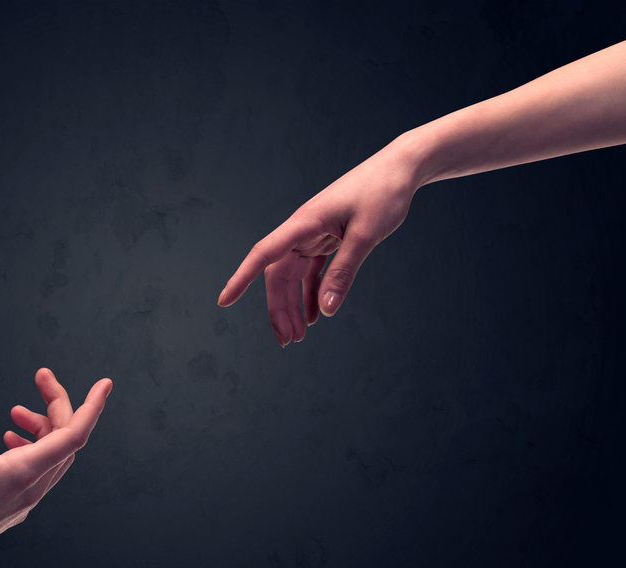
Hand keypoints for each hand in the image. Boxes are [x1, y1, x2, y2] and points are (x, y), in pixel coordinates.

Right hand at [0, 369, 111, 567]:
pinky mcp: (17, 508)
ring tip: (15, 413)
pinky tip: (7, 441)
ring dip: (42, 428)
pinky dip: (33, 448)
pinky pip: (41, 472)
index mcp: (23, 472)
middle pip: (65, 439)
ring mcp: (27, 501)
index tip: (105, 384)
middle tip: (40, 378)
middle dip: (56, 405)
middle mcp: (33, 489)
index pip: (74, 435)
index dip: (92, 407)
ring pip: (54, 457)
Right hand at [217, 141, 419, 344]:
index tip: (224, 301)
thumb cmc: (383, 193)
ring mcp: (313, 234)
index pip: (263, 255)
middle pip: (278, 275)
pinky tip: (316, 314)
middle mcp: (302, 230)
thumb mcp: (365, 235)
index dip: (241, 279)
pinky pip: (311, 271)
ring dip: (293, 305)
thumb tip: (327, 310)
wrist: (400, 168)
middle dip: (279, 309)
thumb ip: (344, 272)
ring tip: (300, 336)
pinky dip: (312, 293)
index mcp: (303, 223)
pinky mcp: (327, 238)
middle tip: (289, 341)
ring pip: (292, 276)